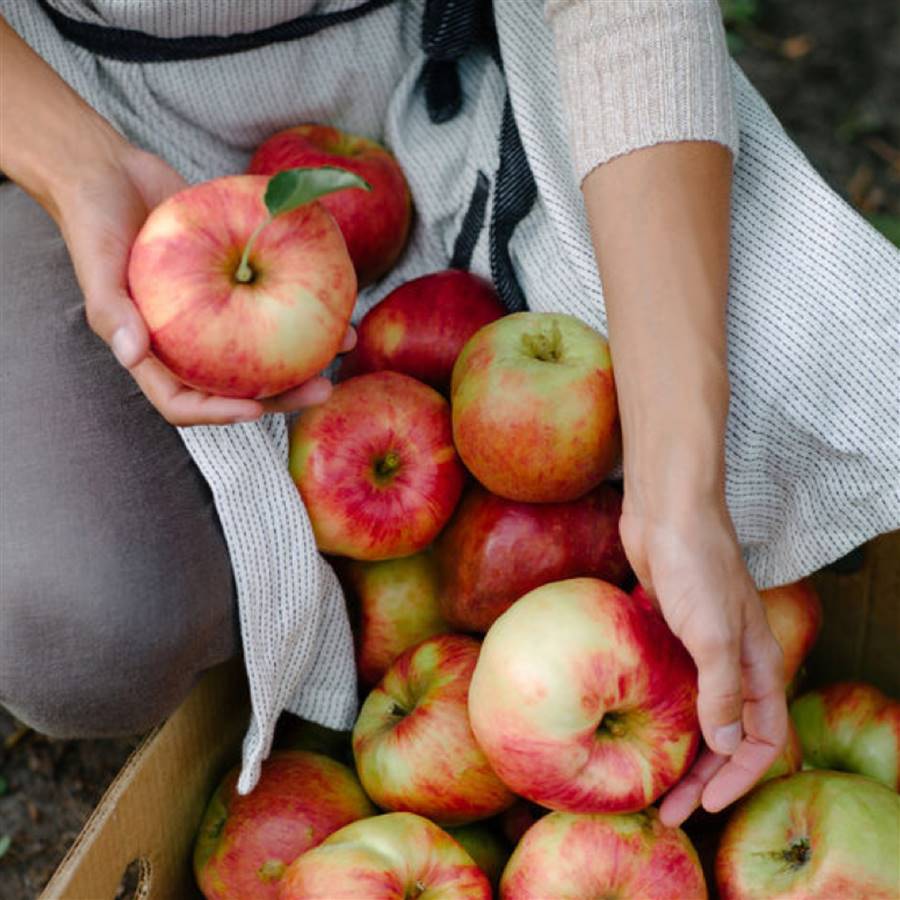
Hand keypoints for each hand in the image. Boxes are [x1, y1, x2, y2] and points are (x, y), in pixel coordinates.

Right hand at [54, 143, 351, 424]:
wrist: (112, 173)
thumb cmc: (93, 221)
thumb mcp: (96, 264)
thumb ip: (111, 311)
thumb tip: (132, 355)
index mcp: (154, 352)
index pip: (184, 403)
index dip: (219, 414)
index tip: (256, 410)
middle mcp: (189, 343)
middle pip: (240, 386)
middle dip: (285, 394)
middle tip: (325, 387)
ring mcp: (217, 315)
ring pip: (266, 348)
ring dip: (308, 353)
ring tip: (347, 344)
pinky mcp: (239, 281)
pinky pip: (274, 301)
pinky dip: (304, 303)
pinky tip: (338, 298)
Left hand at [620, 499, 787, 826]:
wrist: (667, 510)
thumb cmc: (697, 564)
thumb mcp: (713, 632)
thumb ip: (722, 690)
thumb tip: (725, 745)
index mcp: (757, 664)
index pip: (762, 737)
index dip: (738, 777)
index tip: (703, 803)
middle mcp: (733, 659)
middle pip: (725, 732)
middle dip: (700, 774)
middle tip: (664, 809)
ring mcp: (699, 644)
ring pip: (695, 710)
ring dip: (677, 746)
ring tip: (646, 778)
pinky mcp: (668, 629)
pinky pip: (668, 682)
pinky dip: (657, 709)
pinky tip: (628, 724)